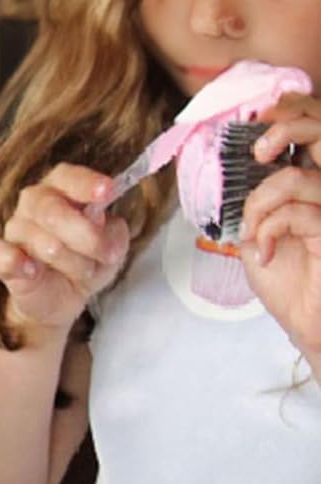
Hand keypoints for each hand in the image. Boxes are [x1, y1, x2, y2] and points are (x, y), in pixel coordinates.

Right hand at [0, 164, 131, 339]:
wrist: (62, 300)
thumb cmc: (88, 263)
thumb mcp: (113, 248)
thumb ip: (112, 230)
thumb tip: (96, 218)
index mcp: (62, 189)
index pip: (68, 177)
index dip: (87, 184)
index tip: (108, 193)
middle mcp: (33, 203)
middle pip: (51, 209)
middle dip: (83, 235)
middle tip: (104, 254)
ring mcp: (14, 230)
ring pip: (35, 237)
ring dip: (67, 259)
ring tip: (82, 271)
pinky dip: (13, 261)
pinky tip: (32, 271)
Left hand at [241, 94, 320, 363]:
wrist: (308, 320)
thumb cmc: (288, 278)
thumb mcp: (257, 234)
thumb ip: (251, 201)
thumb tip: (225, 175)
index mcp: (317, 177)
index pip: (313, 123)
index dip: (289, 110)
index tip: (255, 120)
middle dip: (284, 127)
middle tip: (257, 151)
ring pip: (294, 178)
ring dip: (258, 204)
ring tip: (251, 232)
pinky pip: (295, 213)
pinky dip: (267, 231)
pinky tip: (263, 254)